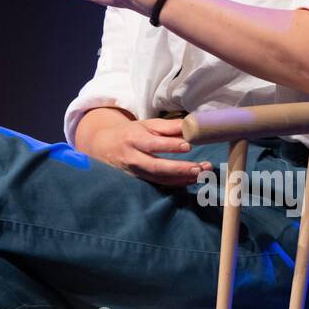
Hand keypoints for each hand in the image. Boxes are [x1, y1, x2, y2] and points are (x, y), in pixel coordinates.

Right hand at [81, 117, 211, 187]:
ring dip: (182, 177)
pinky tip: (192, 179)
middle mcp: (133, 157)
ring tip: (201, 174)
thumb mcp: (146, 125)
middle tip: (199, 167)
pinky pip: (160, 184)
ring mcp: (136, 172)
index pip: (153, 144)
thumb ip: (168, 126)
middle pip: (156, 166)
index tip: (188, 145)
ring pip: (160, 178)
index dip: (170, 145)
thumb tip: (191, 125)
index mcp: (134, 139)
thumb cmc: (131, 133)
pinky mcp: (140, 180)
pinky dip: (177, 183)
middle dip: (179, 168)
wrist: (106, 147)